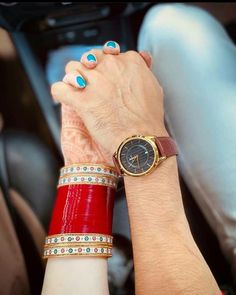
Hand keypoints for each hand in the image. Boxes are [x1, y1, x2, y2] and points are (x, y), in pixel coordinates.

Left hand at [52, 41, 167, 160]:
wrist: (140, 139)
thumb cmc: (147, 118)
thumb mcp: (153, 86)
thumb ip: (143, 69)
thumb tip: (142, 58)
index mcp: (128, 61)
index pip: (107, 53)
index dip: (104, 66)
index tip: (105, 77)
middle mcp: (109, 66)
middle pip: (87, 59)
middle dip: (87, 70)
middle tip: (92, 84)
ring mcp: (93, 81)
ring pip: (71, 69)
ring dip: (73, 79)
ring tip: (78, 91)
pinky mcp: (80, 99)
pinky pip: (59, 88)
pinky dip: (60, 93)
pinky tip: (66, 99)